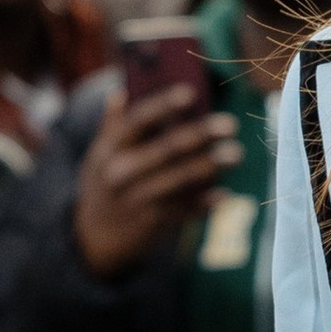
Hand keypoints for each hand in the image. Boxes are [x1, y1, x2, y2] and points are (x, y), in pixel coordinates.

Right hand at [74, 92, 242, 275]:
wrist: (94, 238)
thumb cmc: (104, 185)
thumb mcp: (98, 155)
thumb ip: (111, 125)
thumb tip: (119, 93)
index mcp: (110, 149)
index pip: (138, 121)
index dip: (163, 106)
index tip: (190, 93)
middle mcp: (122, 173)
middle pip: (166, 149)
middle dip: (200, 135)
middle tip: (230, 124)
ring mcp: (137, 199)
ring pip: (180, 179)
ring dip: (210, 166)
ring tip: (236, 154)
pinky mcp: (152, 223)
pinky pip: (184, 210)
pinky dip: (205, 204)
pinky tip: (225, 195)